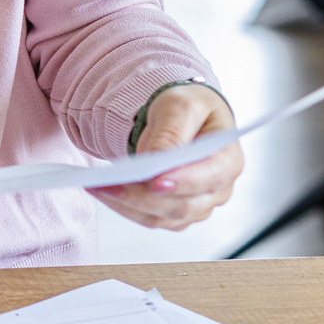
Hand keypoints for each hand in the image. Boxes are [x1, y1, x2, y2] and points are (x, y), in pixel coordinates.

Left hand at [92, 83, 242, 230]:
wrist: (183, 118)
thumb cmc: (188, 108)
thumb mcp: (181, 106)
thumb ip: (172, 131)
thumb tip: (158, 160)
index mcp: (228, 160)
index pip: (210, 178)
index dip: (183, 182)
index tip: (153, 182)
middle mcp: (218, 190)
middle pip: (182, 205)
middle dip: (141, 196)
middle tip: (107, 183)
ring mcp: (198, 205)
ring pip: (161, 216)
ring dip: (126, 204)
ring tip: (96, 185)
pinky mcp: (176, 213)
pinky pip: (149, 217)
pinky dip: (124, 206)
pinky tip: (102, 190)